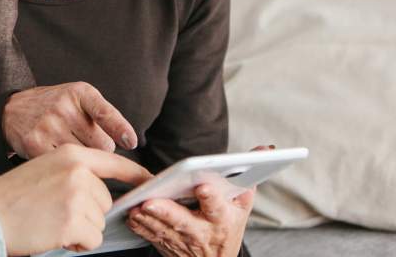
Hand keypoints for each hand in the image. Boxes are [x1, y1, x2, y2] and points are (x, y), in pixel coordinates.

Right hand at [0, 144, 152, 255]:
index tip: (152, 182)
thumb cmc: (13, 196)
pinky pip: (92, 239)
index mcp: (71, 155)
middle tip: (57, 213)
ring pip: (99, 222)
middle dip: (87, 213)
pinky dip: (77, 243)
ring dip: (81, 229)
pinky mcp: (73, 221)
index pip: (114, 163)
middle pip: (105, 200)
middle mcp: (78, 172)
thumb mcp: (44, 169)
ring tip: (52, 222)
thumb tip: (103, 193)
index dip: (136, 175)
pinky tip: (55, 234)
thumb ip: (75, 173)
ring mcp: (77, 196)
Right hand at [3, 81, 136, 158]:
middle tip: (84, 141)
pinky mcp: (35, 144)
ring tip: (70, 147)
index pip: (104, 112)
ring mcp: (48, 126)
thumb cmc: (54, 106)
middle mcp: (63, 107)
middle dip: (99, 148)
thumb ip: (103, 114)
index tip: (131, 142)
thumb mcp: (79, 98)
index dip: (119, 129)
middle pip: (101, 144)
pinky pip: (64, 165)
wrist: (13, 111)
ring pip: (85, 158)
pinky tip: (58, 158)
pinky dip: (66, 167)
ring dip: (84, 159)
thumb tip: (129, 142)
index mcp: (79, 93)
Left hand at [124, 145, 271, 256]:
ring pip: (162, 230)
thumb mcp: (242, 205)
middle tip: (151, 201)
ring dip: (148, 219)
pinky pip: (150, 237)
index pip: (217, 206)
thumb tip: (264, 149)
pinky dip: (140, 227)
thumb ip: (248, 176)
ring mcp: (182, 241)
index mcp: (222, 218)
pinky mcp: (165, 245)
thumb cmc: (227, 225)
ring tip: (137, 206)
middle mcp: (201, 231)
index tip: (203, 186)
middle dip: (166, 212)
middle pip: (183, 221)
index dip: (211, 197)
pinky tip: (131, 215)